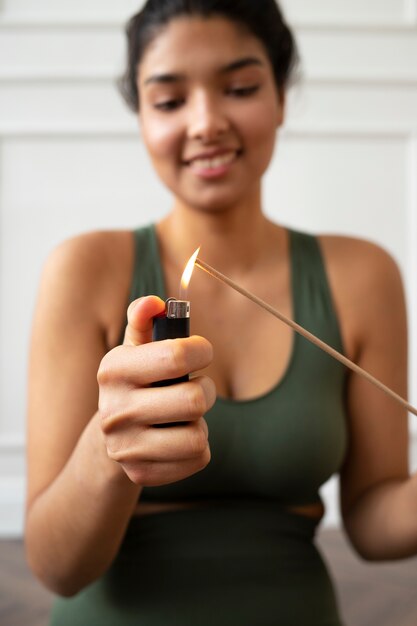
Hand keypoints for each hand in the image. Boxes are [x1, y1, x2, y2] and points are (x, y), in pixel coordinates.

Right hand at [97, 296, 215, 485]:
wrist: (112, 437)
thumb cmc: (136, 382)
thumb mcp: (135, 349)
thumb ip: (144, 320)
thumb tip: (153, 303)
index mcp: (113, 370)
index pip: (176, 356)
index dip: (201, 350)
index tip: (201, 353)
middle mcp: (114, 410)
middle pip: (194, 400)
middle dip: (206, 390)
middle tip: (196, 387)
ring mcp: (126, 447)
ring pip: (197, 435)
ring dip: (200, 422)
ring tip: (185, 416)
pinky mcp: (141, 474)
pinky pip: (197, 458)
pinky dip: (198, 447)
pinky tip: (178, 437)